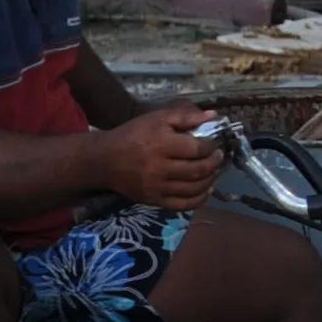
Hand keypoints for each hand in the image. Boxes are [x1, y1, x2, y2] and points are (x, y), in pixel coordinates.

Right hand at [102, 105, 224, 210]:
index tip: (214, 144)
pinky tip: (205, 190)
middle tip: (218, 157)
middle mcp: (160, 168)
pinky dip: (199, 199)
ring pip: (193, 188)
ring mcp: (157, 187)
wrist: (103, 160)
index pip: (197, 148)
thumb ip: (186, 117)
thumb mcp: (157, 119)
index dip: (211, 146)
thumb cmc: (133, 135)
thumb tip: (214, 117)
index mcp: (162, 144)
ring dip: (210, 180)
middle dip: (214, 163)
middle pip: (198, 170)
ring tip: (213, 172)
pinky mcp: (153, 200)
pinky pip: (182, 205)